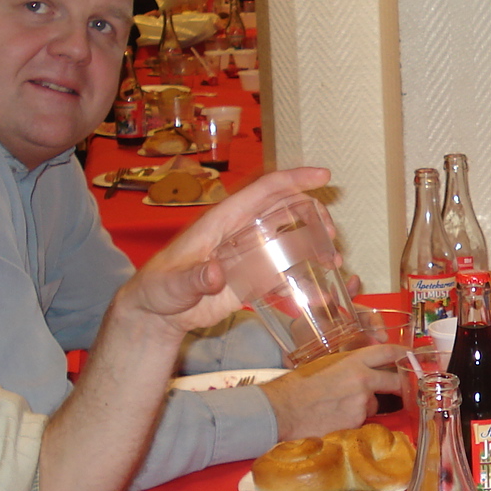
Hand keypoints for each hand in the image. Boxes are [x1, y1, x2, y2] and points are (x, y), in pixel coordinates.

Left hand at [110, 169, 330, 342]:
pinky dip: (304, 276)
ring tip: (333, 261)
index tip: (324, 176)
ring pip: (290, 237)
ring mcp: (249, 254)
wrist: (157, 314)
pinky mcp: (253, 278)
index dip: (294, 180)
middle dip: (313, 214)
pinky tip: (320, 289)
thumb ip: (193, 279)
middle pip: (284, 209)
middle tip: (333, 234)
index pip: (263, 191)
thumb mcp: (172, 284)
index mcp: (223, 221)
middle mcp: (241, 232)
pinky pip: (284, 270)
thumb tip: (216, 274)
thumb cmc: (157, 289)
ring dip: (315, 244)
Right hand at [261, 344, 405, 437]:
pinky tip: (335, 418)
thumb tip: (362, 368)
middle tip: (398, 388)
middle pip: (394, 381)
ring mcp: (362, 404)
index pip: (388, 352)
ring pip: (374, 404)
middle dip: (399, 385)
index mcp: (354, 361)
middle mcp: (363, 381)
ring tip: (339, 406)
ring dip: (365, 405)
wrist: (283, 409)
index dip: (402, 353)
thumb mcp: (325, 364)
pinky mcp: (357, 423)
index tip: (408, 356)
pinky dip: (354, 420)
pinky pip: (362, 420)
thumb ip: (348, 365)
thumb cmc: (297, 385)